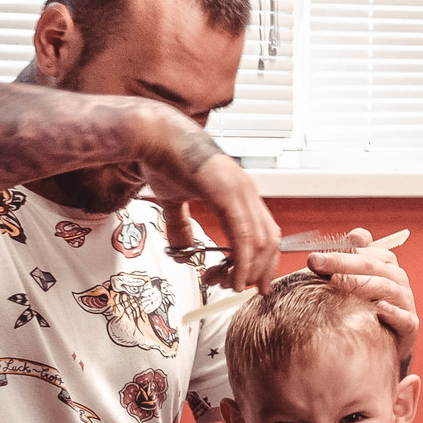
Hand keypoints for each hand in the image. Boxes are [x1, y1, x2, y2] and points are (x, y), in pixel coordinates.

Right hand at [151, 148, 280, 292]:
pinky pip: (243, 236)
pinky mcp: (226, 194)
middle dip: (258, 271)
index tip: (250, 281)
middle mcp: (245, 190)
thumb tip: (183, 248)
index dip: (263, 260)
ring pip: (260, 243)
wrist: (152, 135)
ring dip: (247, 270)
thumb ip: (182, 223)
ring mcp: (239, 191)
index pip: (264, 232)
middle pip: (269, 241)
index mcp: (239, 190)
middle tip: (234, 288)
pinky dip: (242, 262)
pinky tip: (234, 278)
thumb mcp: (174, 199)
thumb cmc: (163, 159)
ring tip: (227, 285)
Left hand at [306, 228, 417, 368]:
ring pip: (386, 287)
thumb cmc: (364, 311)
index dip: (342, 249)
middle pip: (372, 266)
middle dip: (341, 261)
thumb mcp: (354, 284)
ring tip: (335, 281)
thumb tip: (355, 234)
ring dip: (361, 282)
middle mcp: (398, 280)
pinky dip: (392, 312)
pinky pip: (403, 317)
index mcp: (385, 266)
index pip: (366, 251)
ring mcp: (405, 302)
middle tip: (314, 262)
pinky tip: (378, 309)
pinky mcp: (410, 325)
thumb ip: (350, 259)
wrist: (384, 346)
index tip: (316, 254)